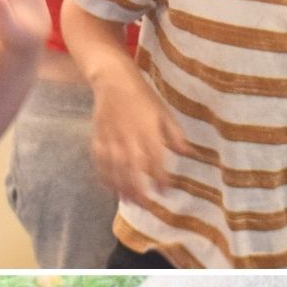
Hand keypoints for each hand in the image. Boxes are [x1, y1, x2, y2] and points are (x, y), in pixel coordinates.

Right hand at [88, 70, 188, 201]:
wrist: (112, 80)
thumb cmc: (142, 96)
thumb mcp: (163, 112)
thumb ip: (175, 135)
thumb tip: (189, 153)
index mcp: (147, 132)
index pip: (155, 161)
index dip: (160, 179)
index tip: (166, 191)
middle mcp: (128, 139)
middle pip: (133, 172)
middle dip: (140, 191)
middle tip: (147, 206)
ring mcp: (110, 141)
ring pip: (115, 172)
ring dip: (123, 189)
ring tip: (131, 202)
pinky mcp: (98, 140)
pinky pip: (100, 165)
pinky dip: (106, 179)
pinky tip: (112, 188)